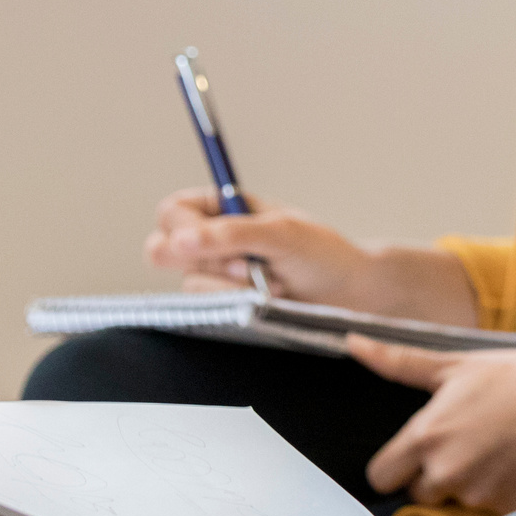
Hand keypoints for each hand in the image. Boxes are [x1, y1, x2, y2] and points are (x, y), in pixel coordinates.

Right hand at [144, 192, 478, 321]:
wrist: (350, 295)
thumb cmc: (323, 254)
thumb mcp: (281, 233)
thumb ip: (231, 234)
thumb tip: (177, 241)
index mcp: (224, 207)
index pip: (172, 211)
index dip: (181, 228)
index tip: (205, 242)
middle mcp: (213, 238)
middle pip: (165, 249)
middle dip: (208, 262)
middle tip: (247, 266)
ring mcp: (217, 274)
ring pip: (189, 284)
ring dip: (230, 286)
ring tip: (270, 281)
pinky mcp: (224, 304)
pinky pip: (205, 307)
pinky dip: (236, 303)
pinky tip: (266, 298)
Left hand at [352, 338, 515, 512]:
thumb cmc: (515, 375)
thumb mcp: (454, 365)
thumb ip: (397, 362)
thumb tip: (352, 342)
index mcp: (426, 437)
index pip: (381, 477)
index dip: (395, 465)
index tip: (415, 453)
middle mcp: (446, 472)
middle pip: (418, 492)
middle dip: (434, 473)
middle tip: (467, 441)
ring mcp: (478, 495)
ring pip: (455, 500)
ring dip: (468, 481)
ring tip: (497, 446)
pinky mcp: (507, 509)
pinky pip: (489, 509)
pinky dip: (499, 491)